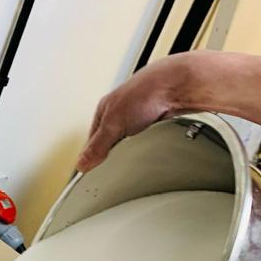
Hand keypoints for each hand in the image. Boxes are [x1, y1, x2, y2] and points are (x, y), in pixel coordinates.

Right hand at [76, 55, 188, 172]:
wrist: (178, 87)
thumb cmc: (146, 93)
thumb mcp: (113, 124)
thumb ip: (97, 146)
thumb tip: (82, 163)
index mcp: (104, 111)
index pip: (91, 143)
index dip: (92, 159)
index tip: (93, 173)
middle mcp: (120, 115)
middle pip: (110, 146)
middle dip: (113, 156)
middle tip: (115, 165)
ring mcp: (137, 121)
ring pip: (128, 146)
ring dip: (132, 152)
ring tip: (134, 154)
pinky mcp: (154, 126)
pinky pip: (144, 145)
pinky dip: (146, 149)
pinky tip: (148, 149)